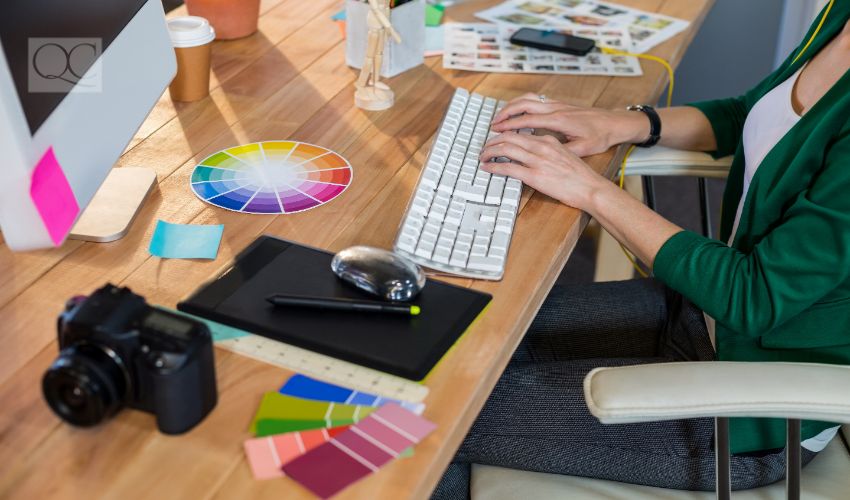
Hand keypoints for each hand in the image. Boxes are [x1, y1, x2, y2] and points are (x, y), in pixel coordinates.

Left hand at [479, 132, 609, 210]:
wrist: (591, 188)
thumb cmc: (580, 176)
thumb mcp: (565, 155)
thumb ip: (549, 151)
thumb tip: (534, 153)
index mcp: (548, 140)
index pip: (520, 133)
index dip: (504, 135)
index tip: (496, 140)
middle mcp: (541, 147)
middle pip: (508, 137)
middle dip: (492, 141)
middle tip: (484, 148)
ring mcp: (537, 161)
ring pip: (505, 149)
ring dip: (489, 151)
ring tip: (482, 156)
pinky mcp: (535, 176)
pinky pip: (508, 167)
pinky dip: (494, 166)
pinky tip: (487, 167)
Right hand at [491, 93, 650, 156]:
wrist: (615, 123)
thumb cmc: (601, 136)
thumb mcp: (582, 149)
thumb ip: (561, 150)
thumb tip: (542, 156)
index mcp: (559, 120)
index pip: (527, 120)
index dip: (509, 125)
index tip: (496, 131)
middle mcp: (556, 109)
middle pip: (523, 104)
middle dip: (505, 113)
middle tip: (493, 124)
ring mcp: (557, 105)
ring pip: (528, 99)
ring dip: (512, 106)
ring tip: (501, 117)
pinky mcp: (560, 105)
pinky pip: (535, 101)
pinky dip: (522, 105)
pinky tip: (518, 114)